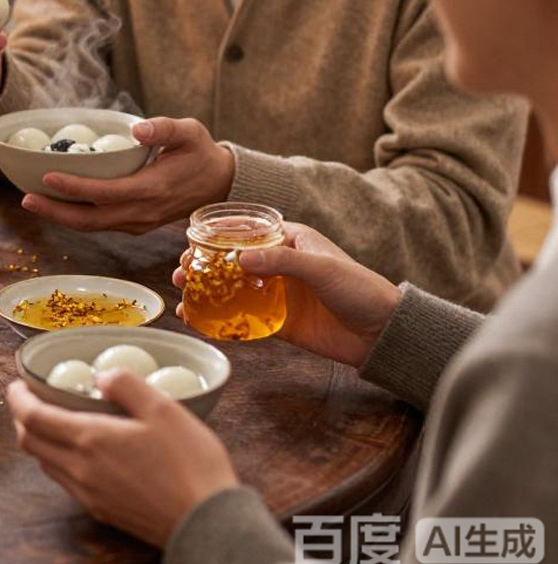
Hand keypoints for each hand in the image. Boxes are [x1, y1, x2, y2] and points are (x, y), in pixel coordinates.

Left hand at [8, 374, 236, 546]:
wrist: (206, 523)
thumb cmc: (190, 464)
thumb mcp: (164, 410)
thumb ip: (127, 385)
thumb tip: (101, 376)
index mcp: (89, 440)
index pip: (32, 417)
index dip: (17, 398)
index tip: (17, 384)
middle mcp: (80, 469)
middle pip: (29, 442)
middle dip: (22, 417)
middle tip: (31, 400)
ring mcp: (88, 493)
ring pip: (45, 463)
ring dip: (39, 440)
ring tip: (53, 422)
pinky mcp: (101, 510)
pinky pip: (64, 481)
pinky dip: (58, 461)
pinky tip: (80, 453)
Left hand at [22, 117, 233, 233]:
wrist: (221, 184)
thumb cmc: (202, 152)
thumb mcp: (190, 131)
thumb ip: (164, 128)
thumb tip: (136, 129)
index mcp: (153, 189)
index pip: (106, 193)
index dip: (75, 188)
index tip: (47, 177)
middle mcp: (143, 212)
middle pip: (91, 220)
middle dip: (56, 212)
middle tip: (25, 199)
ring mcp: (139, 222)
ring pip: (93, 226)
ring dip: (62, 217)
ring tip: (33, 201)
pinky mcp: (136, 224)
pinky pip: (101, 224)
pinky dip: (76, 218)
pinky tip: (57, 204)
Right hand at [171, 222, 400, 367]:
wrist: (382, 333)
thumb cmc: (360, 289)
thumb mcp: (322, 268)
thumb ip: (281, 261)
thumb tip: (238, 258)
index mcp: (292, 240)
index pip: (247, 229)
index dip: (217, 232)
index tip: (192, 238)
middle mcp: (280, 264)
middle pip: (232, 260)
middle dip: (203, 263)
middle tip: (181, 269)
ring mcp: (277, 294)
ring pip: (232, 288)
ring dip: (205, 289)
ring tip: (182, 292)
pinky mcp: (278, 322)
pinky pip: (242, 318)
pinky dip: (218, 318)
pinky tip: (197, 319)